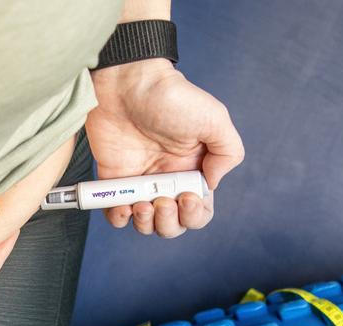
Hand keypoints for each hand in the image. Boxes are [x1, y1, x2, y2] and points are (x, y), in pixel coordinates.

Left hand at [87, 58, 243, 237]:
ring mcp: (140, 181)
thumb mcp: (215, 119)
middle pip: (173, 224)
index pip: (200, 211)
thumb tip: (212, 184)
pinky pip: (117, 213)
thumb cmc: (172, 97)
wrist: (128, 84)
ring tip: (142, 203)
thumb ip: (228, 154)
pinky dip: (120, 219)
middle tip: (161, 200)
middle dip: (170, 223)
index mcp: (194, 170)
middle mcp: (168, 180)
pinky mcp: (114, 179)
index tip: (187, 196)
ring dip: (147, 224)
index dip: (195, 215)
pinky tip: (124, 206)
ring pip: (146, 224)